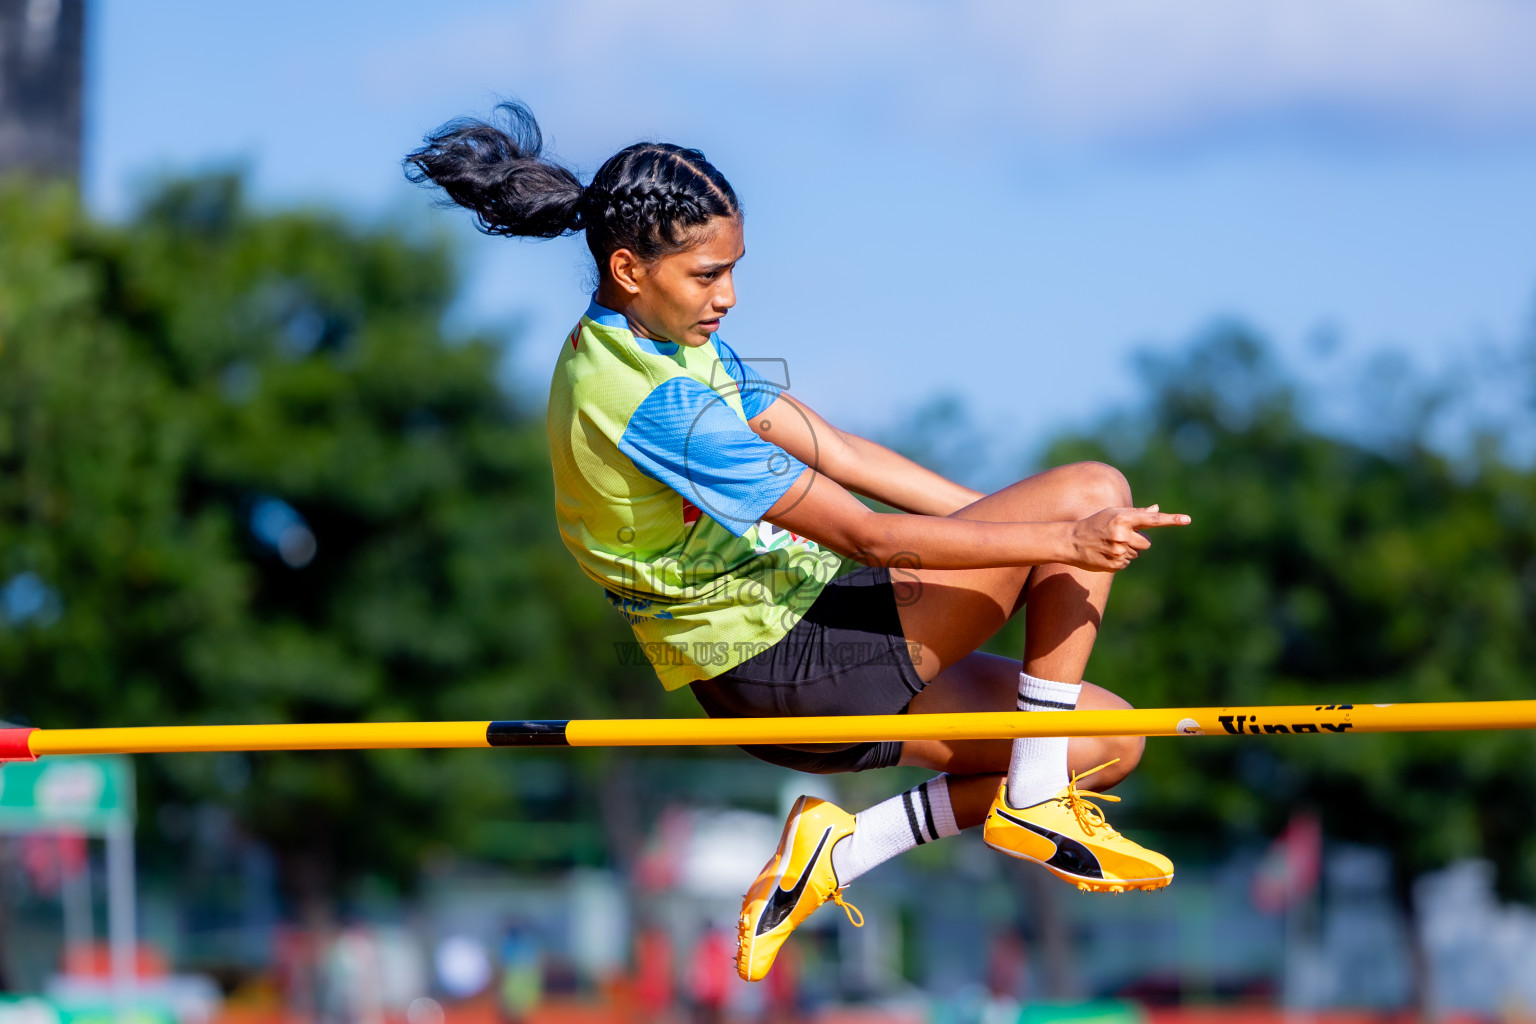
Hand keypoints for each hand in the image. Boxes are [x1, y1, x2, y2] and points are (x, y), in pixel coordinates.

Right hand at [1066, 504, 1190, 571]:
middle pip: (1147, 542)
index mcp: (1123, 519)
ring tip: (1109, 545)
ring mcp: (1119, 551)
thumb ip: (1136, 513)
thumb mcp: (1113, 514)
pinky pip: (1127, 563)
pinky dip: (1120, 559)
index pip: (1153, 519)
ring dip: (1128, 550)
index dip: (1171, 519)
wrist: (1071, 541)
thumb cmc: (1094, 524)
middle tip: (1119, 537)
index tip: (1187, 519)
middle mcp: (1123, 535)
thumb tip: (1156, 509)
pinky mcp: (1115, 564)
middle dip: (1137, 540)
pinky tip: (1106, 553)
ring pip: (1137, 553)